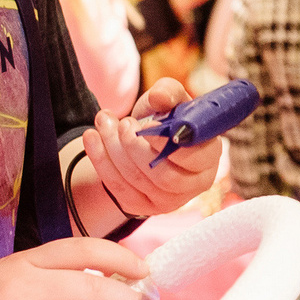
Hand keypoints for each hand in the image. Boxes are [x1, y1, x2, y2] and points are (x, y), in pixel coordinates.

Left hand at [78, 77, 224, 221]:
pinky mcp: (141, 206)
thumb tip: (160, 98)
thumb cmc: (167, 120)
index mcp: (208, 157)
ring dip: (114, 149)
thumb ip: (169, 92)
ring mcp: (167, 201)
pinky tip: (91, 137)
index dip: (170, 143)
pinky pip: (118, 188)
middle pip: (164, 176)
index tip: (150, 125)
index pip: (195, 158)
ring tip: (104, 121)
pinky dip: (100, 161)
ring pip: (138, 181)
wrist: (145, 142)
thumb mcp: (171, 101)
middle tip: (123, 123)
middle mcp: (193, 184)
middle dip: (136, 147)